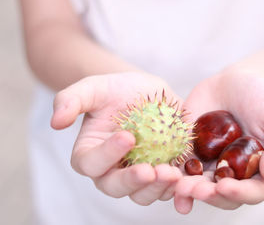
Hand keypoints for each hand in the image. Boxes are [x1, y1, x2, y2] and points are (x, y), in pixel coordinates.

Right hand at [51, 72, 182, 204]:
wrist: (145, 93)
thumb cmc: (115, 91)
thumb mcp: (93, 88)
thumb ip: (71, 99)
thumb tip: (56, 122)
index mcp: (91, 155)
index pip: (91, 163)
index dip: (107, 154)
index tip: (128, 136)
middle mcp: (112, 171)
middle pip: (117, 187)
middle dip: (133, 182)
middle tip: (151, 170)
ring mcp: (139, 175)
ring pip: (144, 194)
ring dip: (158, 189)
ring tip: (173, 174)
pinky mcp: (163, 173)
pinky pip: (169, 189)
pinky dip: (179, 190)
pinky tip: (189, 181)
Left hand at [174, 69, 263, 213]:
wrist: (235, 80)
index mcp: (259, 171)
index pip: (253, 192)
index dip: (239, 193)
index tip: (225, 186)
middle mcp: (234, 174)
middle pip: (222, 195)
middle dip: (209, 195)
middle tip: (196, 189)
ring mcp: (210, 165)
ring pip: (197, 186)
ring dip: (187, 190)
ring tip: (178, 185)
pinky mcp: (189, 153)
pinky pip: (179, 167)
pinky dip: (170, 173)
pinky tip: (161, 172)